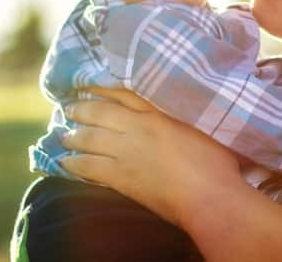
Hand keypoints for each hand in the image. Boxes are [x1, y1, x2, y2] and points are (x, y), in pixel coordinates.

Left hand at [59, 87, 241, 226]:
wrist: (209, 195)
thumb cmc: (217, 162)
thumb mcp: (204, 126)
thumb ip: (187, 115)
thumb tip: (185, 110)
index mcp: (160, 112)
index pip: (126, 93)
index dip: (105, 88)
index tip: (92, 85)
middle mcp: (139, 127)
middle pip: (101, 113)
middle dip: (82, 109)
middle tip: (70, 108)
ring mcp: (128, 152)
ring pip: (91, 138)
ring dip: (75, 135)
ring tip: (66, 135)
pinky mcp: (122, 178)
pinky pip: (89, 167)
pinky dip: (74, 163)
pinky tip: (65, 162)